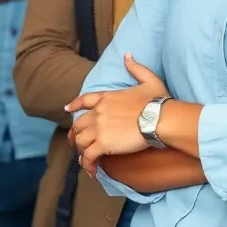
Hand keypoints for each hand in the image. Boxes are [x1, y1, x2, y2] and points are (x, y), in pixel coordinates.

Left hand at [67, 54, 168, 174]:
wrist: (159, 118)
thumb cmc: (157, 101)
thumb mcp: (148, 79)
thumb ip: (135, 68)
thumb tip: (127, 55)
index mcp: (107, 97)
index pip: (84, 100)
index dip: (74, 105)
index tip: (67, 109)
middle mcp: (99, 112)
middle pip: (79, 125)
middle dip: (76, 135)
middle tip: (77, 144)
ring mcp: (99, 128)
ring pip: (80, 141)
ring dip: (81, 151)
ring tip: (85, 161)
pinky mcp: (103, 143)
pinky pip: (89, 156)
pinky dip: (88, 164)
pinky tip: (91, 171)